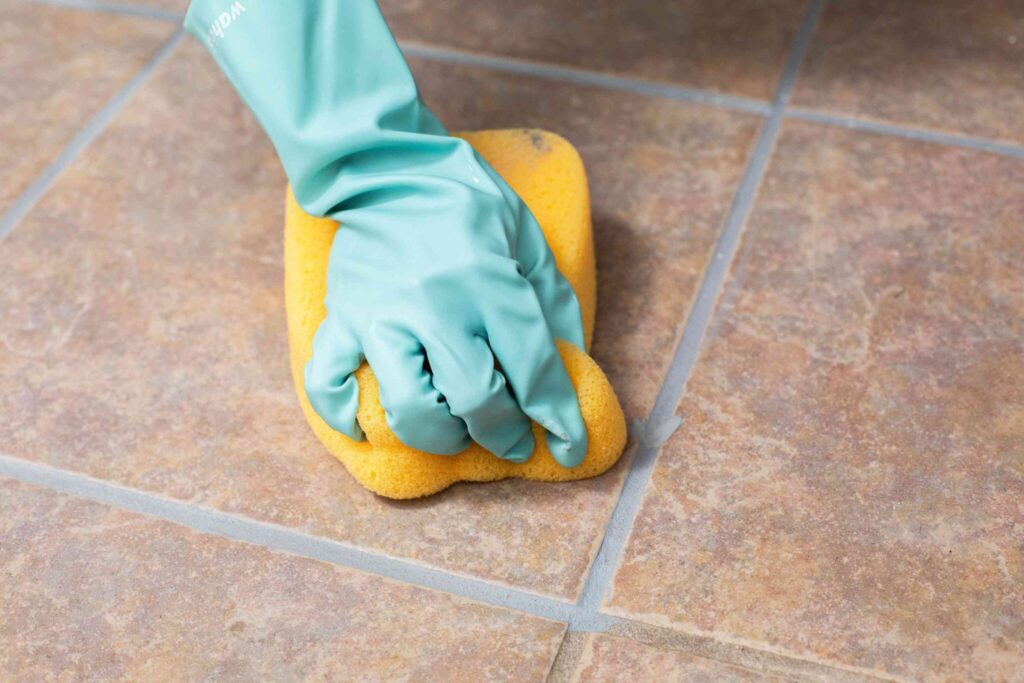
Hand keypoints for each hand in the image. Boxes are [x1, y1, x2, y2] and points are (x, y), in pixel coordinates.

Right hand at [303, 135, 587, 465]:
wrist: (389, 166)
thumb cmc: (467, 203)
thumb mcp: (528, 239)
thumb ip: (552, 302)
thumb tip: (569, 364)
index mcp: (491, 282)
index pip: (534, 370)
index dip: (559, 419)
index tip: (569, 448)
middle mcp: (437, 304)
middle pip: (475, 399)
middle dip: (503, 435)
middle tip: (513, 442)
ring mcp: (382, 314)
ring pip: (408, 407)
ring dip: (439, 436)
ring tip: (454, 431)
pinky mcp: (342, 317)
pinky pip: (328, 382)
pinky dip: (344, 416)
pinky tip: (368, 428)